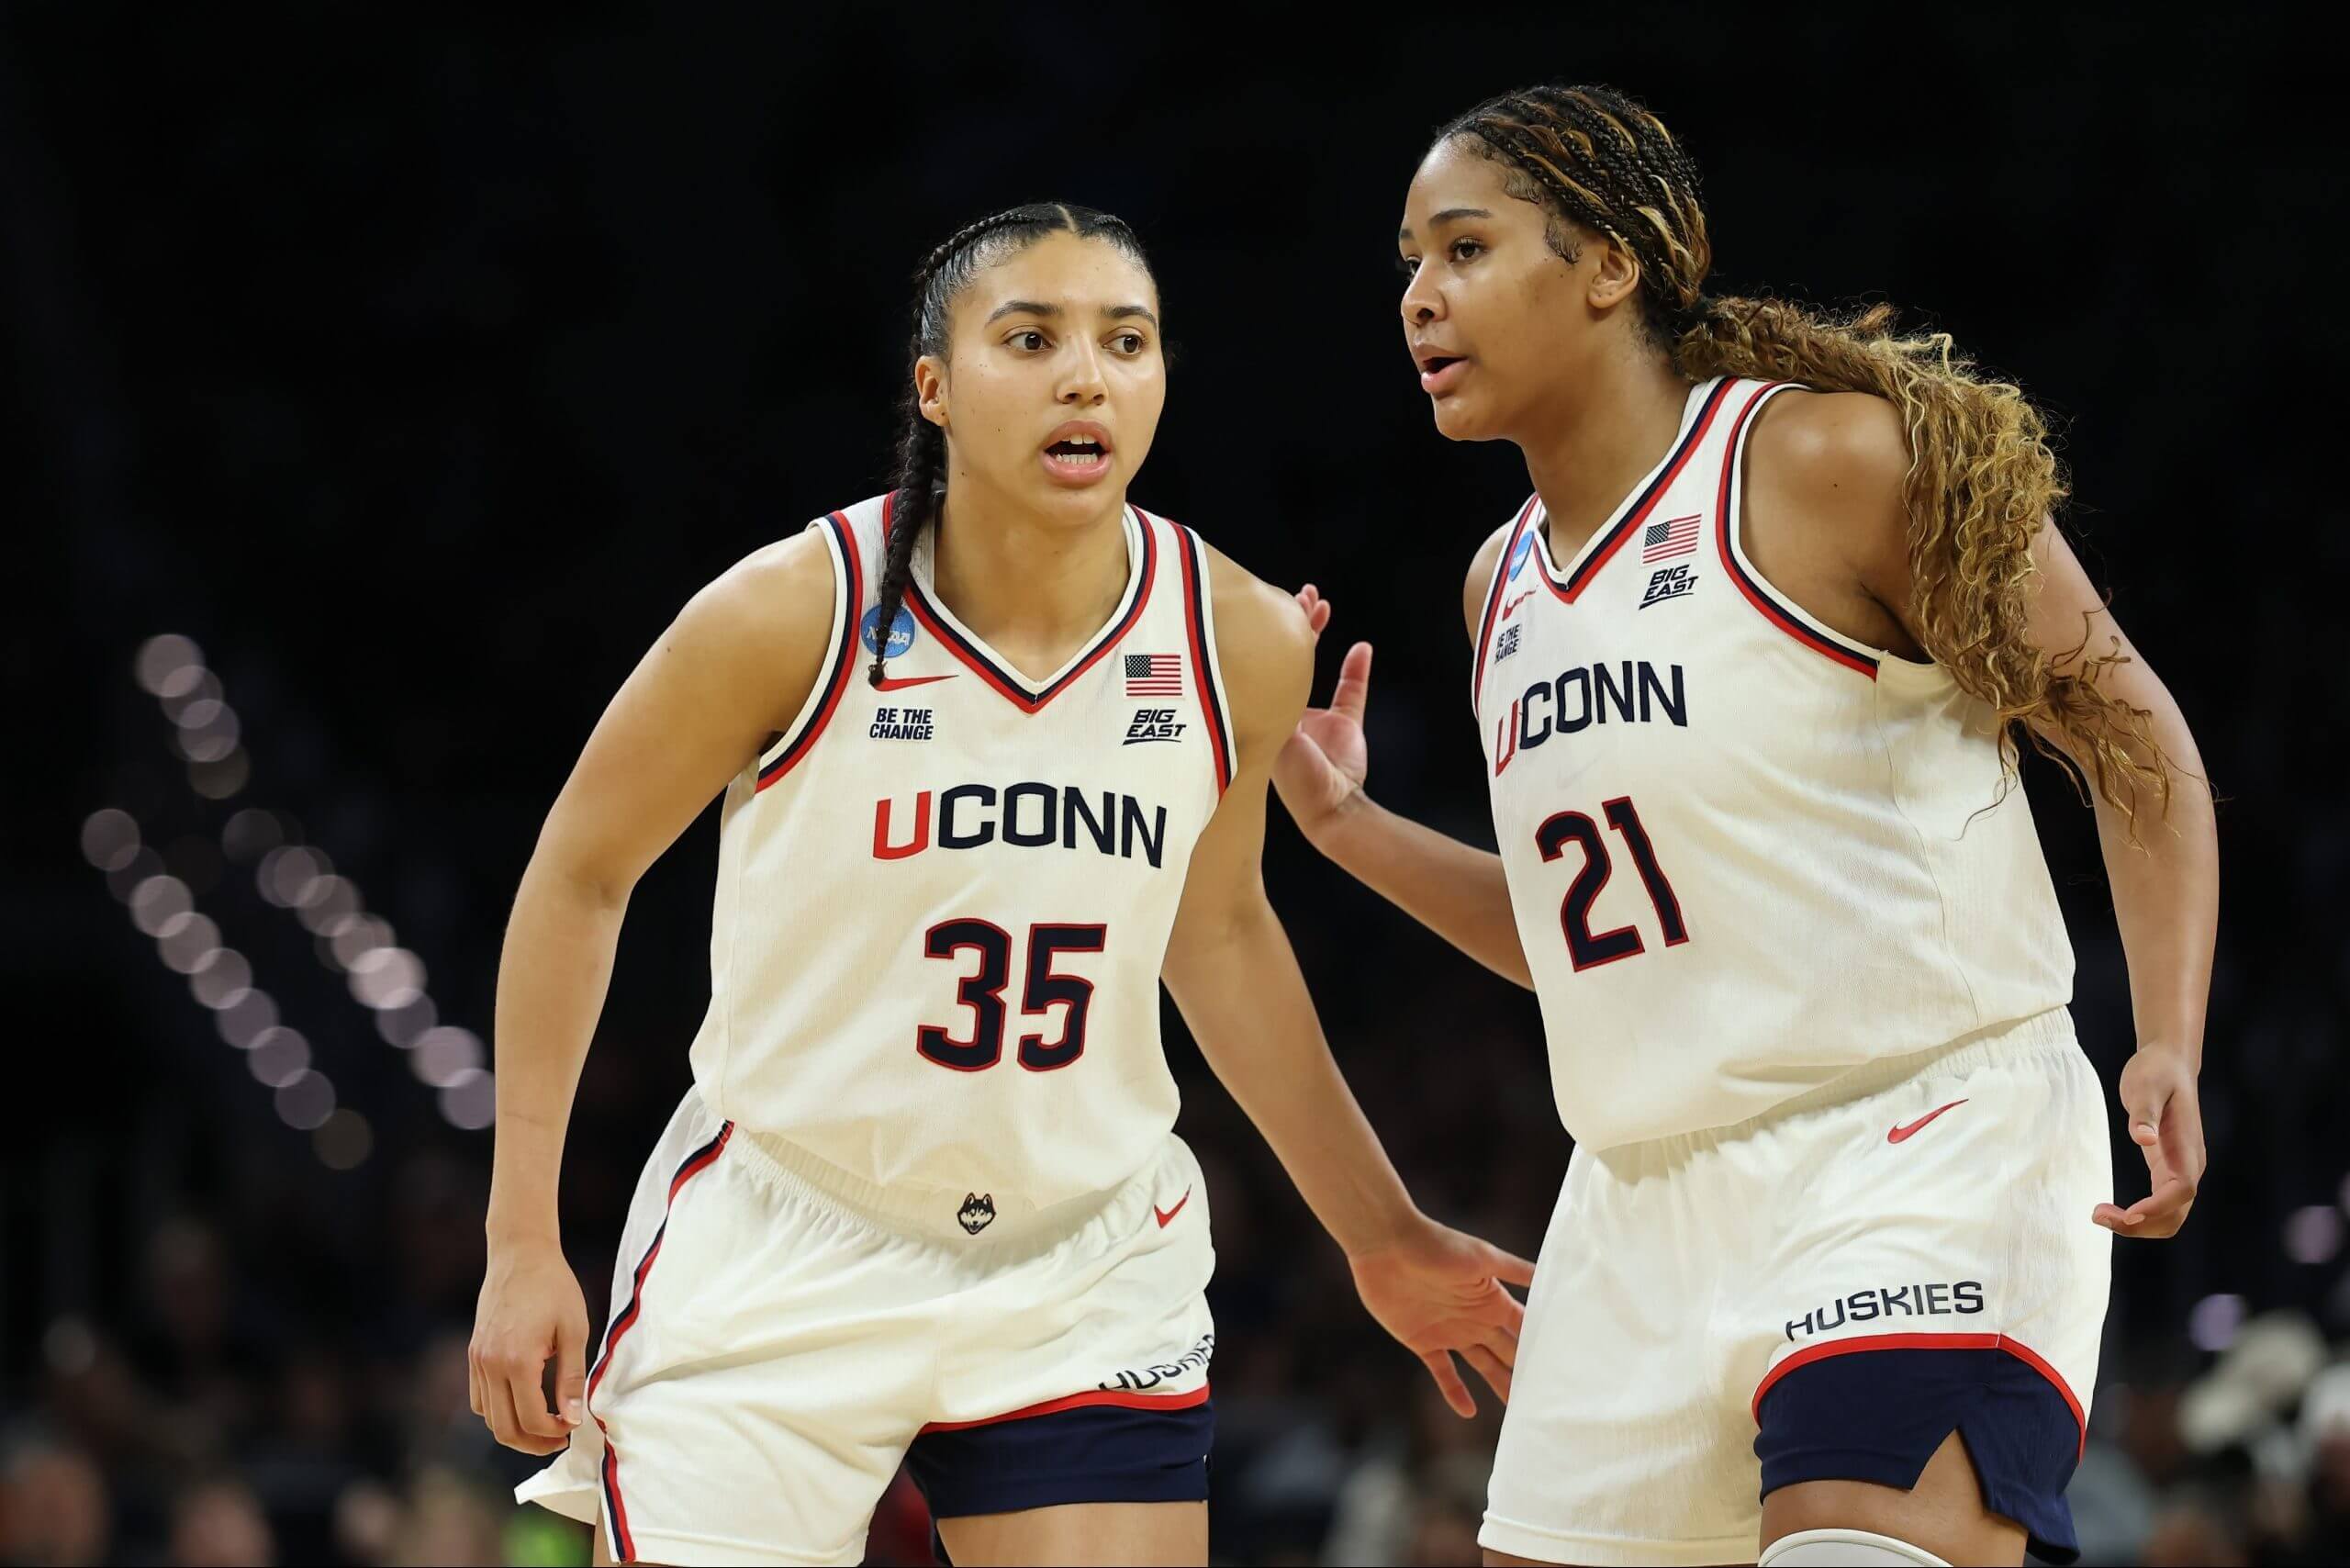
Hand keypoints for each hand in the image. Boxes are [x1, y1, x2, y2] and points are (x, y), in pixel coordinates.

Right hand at [470, 1237, 591, 1453]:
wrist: (520, 1255)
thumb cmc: (554, 1287)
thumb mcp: (574, 1330)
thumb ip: (572, 1377)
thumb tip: (574, 1418)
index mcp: (517, 1361)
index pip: (531, 1419)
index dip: (554, 1432)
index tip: (573, 1428)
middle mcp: (490, 1365)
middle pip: (504, 1428)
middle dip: (533, 1442)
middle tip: (560, 1439)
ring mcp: (477, 1361)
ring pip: (489, 1418)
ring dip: (516, 1430)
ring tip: (546, 1425)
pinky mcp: (474, 1355)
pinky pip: (480, 1399)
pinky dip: (499, 1412)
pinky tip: (524, 1404)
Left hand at [1273, 585, 1371, 839]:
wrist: (1331, 807)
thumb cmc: (1296, 778)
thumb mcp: (1277, 738)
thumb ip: (1274, 706)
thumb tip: (1263, 671)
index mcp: (1266, 709)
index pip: (1265, 661)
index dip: (1272, 633)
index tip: (1275, 606)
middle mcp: (1288, 707)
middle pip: (1290, 654)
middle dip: (1295, 624)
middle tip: (1301, 595)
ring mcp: (1318, 715)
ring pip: (1317, 663)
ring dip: (1318, 633)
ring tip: (1320, 604)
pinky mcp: (1345, 722)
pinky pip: (1353, 687)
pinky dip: (1357, 666)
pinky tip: (1361, 647)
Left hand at [1348, 1214, 1535, 1416]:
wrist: (1386, 1244)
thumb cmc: (1436, 1244)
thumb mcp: (1483, 1257)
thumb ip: (1516, 1270)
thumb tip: (1554, 1274)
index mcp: (1493, 1299)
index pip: (1525, 1329)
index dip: (1542, 1347)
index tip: (1566, 1370)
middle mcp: (1476, 1318)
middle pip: (1508, 1352)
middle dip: (1526, 1372)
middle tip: (1549, 1400)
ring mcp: (1450, 1331)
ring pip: (1483, 1365)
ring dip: (1499, 1385)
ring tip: (1519, 1412)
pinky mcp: (1423, 1342)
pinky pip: (1444, 1372)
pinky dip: (1455, 1392)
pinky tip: (1469, 1412)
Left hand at [2093, 1045, 2203, 1238]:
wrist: (2170, 1063)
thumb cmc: (2156, 1071)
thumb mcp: (2145, 1085)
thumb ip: (2144, 1113)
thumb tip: (2143, 1139)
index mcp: (2187, 1147)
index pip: (2182, 1189)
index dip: (2158, 1207)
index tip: (2127, 1214)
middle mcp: (2190, 1164)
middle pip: (2177, 1212)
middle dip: (2143, 1224)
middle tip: (2098, 1216)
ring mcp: (2182, 1169)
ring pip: (2171, 1215)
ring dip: (2140, 1225)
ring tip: (2100, 1215)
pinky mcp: (2169, 1168)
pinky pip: (2162, 1205)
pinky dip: (2141, 1216)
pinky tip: (2113, 1211)